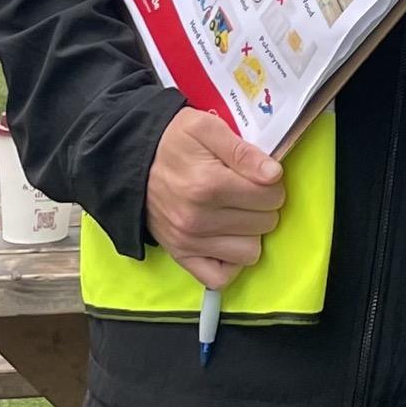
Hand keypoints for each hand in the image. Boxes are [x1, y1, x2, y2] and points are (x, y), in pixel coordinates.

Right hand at [147, 108, 284, 288]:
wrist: (131, 161)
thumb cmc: (173, 142)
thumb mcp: (206, 128)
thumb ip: (243, 150)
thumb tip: (273, 175)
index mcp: (209, 184)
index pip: (271, 196)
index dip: (272, 184)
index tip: (260, 176)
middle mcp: (199, 219)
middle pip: (265, 223)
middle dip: (263, 206)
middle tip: (247, 192)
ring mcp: (189, 242)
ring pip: (250, 252)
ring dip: (250, 233)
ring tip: (237, 213)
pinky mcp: (181, 256)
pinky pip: (220, 278)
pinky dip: (230, 262)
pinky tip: (227, 239)